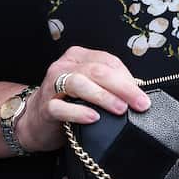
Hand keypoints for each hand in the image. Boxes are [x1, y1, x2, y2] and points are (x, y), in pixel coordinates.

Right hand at [17, 46, 149, 152]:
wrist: (35, 121)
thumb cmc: (68, 103)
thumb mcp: (90, 88)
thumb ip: (109, 85)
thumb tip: (138, 93)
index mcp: (79, 57)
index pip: (108, 61)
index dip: (128, 78)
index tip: (143, 96)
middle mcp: (65, 66)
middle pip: (98, 71)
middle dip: (123, 88)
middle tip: (140, 104)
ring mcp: (52, 85)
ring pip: (80, 84)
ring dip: (104, 96)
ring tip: (120, 108)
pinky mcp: (45, 107)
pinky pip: (62, 107)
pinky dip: (79, 112)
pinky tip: (93, 117)